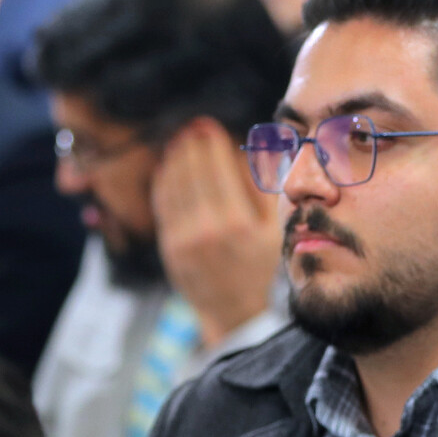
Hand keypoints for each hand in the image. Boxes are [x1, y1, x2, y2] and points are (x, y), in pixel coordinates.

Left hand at [150, 118, 281, 348]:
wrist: (236, 311)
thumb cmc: (261, 266)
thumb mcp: (275, 230)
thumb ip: (265, 189)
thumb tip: (256, 150)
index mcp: (238, 222)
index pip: (217, 168)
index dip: (210, 142)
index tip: (208, 125)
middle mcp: (208, 229)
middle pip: (192, 172)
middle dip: (190, 145)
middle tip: (191, 127)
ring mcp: (184, 240)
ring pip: (173, 186)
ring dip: (174, 160)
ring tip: (178, 143)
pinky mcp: (169, 248)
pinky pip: (162, 206)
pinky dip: (163, 183)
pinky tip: (167, 170)